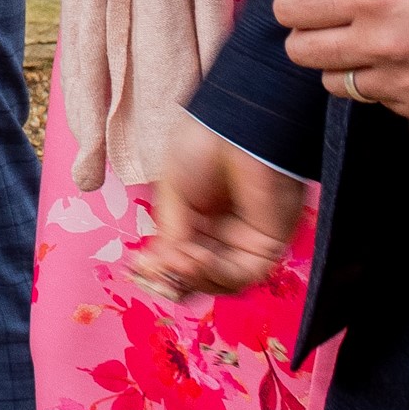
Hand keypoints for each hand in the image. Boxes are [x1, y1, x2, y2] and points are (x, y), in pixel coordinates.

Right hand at [124, 122, 307, 303]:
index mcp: (197, 217)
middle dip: (175, 279)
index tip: (140, 270)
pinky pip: (242, 273)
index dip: (161, 269)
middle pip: (200, 275)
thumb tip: (156, 269)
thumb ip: (170, 235)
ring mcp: (246, 239)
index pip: (180, 256)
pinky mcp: (268, 243)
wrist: (233, 129)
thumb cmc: (201, 147)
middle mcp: (222, 232)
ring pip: (220, 281)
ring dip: (194, 278)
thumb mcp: (171, 195)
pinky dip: (215, 273)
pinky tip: (194, 256)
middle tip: (154, 276)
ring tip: (178, 259)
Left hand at [278, 0, 408, 123]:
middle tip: (327, 25)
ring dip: (342, 66)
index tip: (302, 0)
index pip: (292, 10)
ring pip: (336, 84)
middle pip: (301, 53)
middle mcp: (382, 44)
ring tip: (368, 47)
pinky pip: (380, 101)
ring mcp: (403, 84)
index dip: (292, 4)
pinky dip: (383, 86)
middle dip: (307, 36)